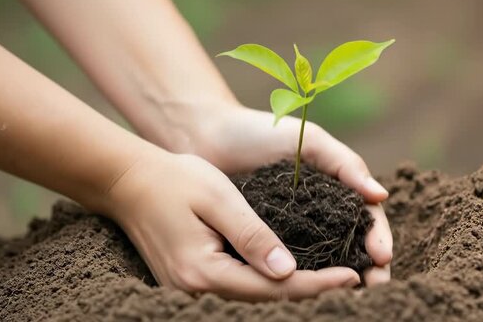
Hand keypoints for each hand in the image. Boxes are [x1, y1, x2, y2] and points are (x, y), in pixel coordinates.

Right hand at [106, 151, 360, 300]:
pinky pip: (238, 290)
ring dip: (292, 292)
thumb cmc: (175, 181)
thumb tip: (287, 270)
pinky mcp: (189, 281)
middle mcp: (195, 290)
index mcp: (203, 271)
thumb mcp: (218, 198)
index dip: (317, 285)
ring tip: (332, 282)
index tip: (352, 277)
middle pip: (265, 302)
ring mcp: (189, 290)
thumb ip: (252, 235)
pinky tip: (291, 274)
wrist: (128, 182)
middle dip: (311, 294)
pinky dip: (268, 285)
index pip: (273, 289)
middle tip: (354, 284)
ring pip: (252, 299)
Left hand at [173, 104, 393, 285]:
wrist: (209, 136)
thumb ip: (344, 164)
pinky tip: (307, 294)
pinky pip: (286, 265)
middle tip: (375, 288)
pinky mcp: (264, 243)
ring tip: (348, 297)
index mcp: (337, 191)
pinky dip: (300, 280)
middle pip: (353, 248)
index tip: (381, 257)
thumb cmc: (262, 132)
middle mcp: (319, 216)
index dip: (378, 239)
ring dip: (338, 281)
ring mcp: (292, 232)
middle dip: (369, 269)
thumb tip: (381, 196)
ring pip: (323, 262)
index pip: (368, 220)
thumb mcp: (309, 141)